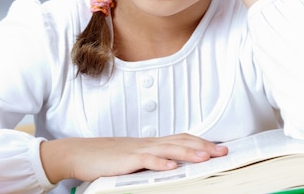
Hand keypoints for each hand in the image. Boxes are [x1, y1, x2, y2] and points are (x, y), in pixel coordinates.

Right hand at [40, 133, 227, 182]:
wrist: (79, 153)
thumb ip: (151, 160)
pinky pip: (146, 160)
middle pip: (181, 141)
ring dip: (189, 152)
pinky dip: (160, 162)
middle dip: (204, 146)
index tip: (219, 147)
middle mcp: (148, 143)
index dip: (201, 142)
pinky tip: (172, 166)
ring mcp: (137, 150)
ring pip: (168, 148)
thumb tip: (170, 166)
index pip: (181, 138)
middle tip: (224, 151)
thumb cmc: (104, 158)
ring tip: (206, 157)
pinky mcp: (126, 160)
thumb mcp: (132, 158)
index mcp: (150, 143)